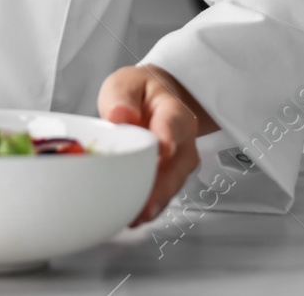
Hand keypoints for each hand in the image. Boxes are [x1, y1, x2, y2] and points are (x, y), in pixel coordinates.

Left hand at [97, 63, 218, 225]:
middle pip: (177, 164)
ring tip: (137, 217)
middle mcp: (183, 139)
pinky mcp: (169, 178)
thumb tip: (120, 116)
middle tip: (146, 202)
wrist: (154, 101)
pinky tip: (134, 218)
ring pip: (173, 184)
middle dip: (162, 185)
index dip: (169, 136)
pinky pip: (163, 194)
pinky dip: (150, 207)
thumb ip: (121, 99)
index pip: (173, 124)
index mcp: (173, 111)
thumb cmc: (138, 94)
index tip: (163, 148)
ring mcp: (179, 162)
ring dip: (156, 202)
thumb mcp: (125, 85)